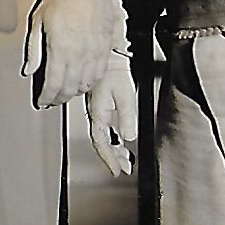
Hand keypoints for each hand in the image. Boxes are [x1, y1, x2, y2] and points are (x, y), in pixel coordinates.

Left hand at [22, 0, 123, 107]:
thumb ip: (34, 49)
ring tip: (66, 93)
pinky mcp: (106, 47)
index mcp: (59, 49)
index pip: (53, 84)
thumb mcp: (38, 21)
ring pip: (86, 84)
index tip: (42, 102)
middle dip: (59, 98)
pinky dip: (90, 83)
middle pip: (69, 89)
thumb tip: (29, 69)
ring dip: (75, 93)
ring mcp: (95, 52)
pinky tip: (84, 81)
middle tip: (53, 100)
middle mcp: (79, 54)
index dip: (46, 97)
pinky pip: (100, 74)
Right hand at [85, 55, 137, 178]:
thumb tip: (129, 136)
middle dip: (113, 156)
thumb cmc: (114, 69)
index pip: (101, 141)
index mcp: (98, 112)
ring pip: (103, 135)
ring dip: (114, 148)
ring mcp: (95, 108)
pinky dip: (112, 136)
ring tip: (125, 157)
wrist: (107, 53)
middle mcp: (94, 112)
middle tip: (125, 168)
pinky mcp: (99, 103)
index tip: (117, 170)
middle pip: (102, 141)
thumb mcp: (125, 93)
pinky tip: (119, 138)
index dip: (109, 158)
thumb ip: (127, 115)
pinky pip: (104, 126)